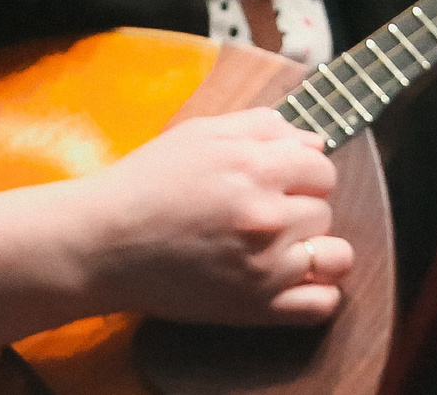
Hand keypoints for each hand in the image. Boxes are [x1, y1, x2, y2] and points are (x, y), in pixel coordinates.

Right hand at [72, 107, 351, 325]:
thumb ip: (262, 126)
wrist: (103, 244)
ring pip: (333, 255)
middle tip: (264, 213)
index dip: (303, 171)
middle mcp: (267, 216)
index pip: (322, 166)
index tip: (280, 181)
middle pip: (325, 208)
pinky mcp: (256, 308)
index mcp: (255, 167)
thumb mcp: (201, 132)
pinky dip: (317, 293)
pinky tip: (291, 281)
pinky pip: (322, 304)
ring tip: (282, 247)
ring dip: (313, 249)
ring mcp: (265, 266)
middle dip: (301, 207)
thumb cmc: (146, 184)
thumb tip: (313, 138)